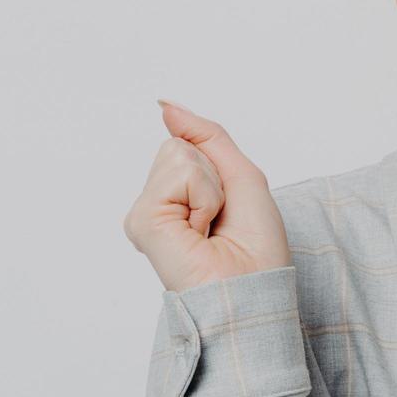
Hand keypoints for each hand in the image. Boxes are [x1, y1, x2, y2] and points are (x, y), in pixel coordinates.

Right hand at [123, 100, 291, 292]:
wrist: (253, 291)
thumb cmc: (255, 248)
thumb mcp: (241, 176)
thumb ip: (205, 136)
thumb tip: (166, 105)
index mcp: (180, 200)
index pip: (187, 146)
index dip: (215, 165)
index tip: (225, 206)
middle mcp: (158, 206)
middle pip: (180, 146)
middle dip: (214, 175)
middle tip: (220, 218)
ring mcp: (147, 213)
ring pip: (177, 154)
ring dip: (210, 187)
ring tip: (210, 226)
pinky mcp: (141, 221)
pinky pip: (178, 173)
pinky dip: (204, 196)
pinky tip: (199, 231)